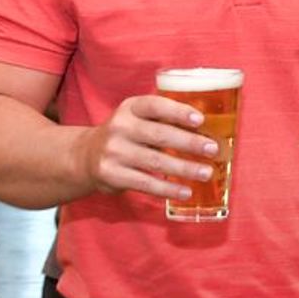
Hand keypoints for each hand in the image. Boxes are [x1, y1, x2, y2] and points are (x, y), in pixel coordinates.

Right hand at [78, 94, 221, 200]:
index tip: (200, 120)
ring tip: (206, 173)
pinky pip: (146, 184)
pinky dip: (168, 189)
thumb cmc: (126, 135)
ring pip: (155, 162)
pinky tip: (186, 191)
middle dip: (189, 143)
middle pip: (159, 135)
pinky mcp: (112, 175)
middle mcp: (119, 127)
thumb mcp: (137, 118)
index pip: (155, 106)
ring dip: (184, 169)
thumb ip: (163, 119)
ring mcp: (114, 152)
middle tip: (213, 149)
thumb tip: (206, 131)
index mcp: (130, 108)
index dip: (178, 111)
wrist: (85, 156)